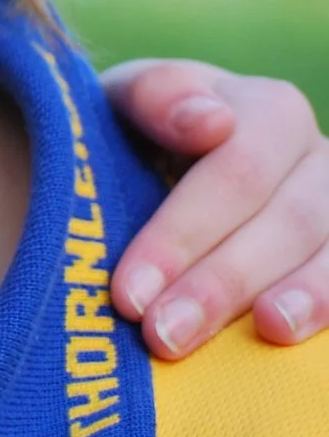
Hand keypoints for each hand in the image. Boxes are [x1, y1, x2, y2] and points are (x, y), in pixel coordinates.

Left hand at [104, 59, 328, 357]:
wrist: (169, 157)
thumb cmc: (143, 132)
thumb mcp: (130, 101)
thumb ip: (157, 97)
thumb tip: (210, 122)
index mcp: (267, 109)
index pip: (234, 172)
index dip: (181, 235)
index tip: (127, 294)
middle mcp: (317, 157)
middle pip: (285, 221)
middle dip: (220, 283)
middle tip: (161, 336)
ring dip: (291, 302)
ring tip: (258, 336)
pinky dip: (328, 307)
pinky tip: (294, 339)